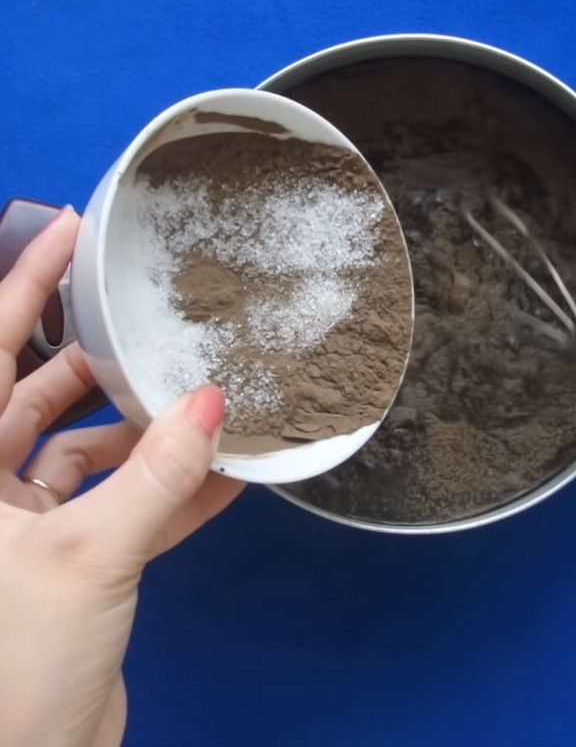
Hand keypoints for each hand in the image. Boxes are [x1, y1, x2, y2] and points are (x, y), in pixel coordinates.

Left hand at [0, 207, 244, 746]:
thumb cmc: (15, 671)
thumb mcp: (91, 556)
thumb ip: (159, 476)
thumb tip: (213, 406)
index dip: (24, 285)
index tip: (66, 232)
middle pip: (41, 395)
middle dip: (100, 360)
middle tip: (153, 324)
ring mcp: (31, 525)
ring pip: (90, 450)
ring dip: (148, 432)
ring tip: (202, 403)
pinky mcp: (75, 558)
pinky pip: (127, 504)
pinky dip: (172, 491)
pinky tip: (225, 474)